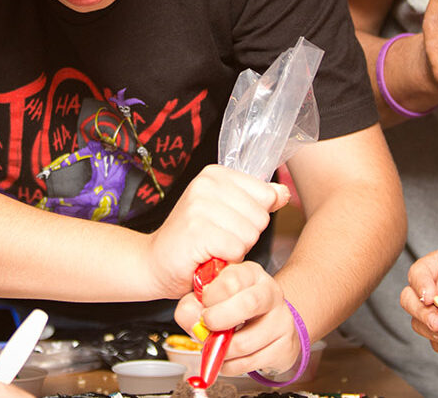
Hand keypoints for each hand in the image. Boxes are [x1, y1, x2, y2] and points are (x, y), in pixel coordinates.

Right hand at [145, 165, 290, 298]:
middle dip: (245, 237)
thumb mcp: (228, 213)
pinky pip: (236, 249)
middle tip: (218, 240)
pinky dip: (226, 261)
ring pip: (250, 234)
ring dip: (235, 250)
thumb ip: (258, 201)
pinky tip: (206, 257)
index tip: (226, 224)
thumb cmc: (194, 241)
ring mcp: (200, 206)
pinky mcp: (197, 230)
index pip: (266, 194)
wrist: (154, 263)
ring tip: (212, 249)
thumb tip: (283, 193)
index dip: (252, 218)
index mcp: (215, 174)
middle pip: (261, 216)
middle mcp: (206, 184)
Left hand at [172, 261, 299, 376]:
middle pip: (248, 304)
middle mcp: (270, 293)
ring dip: (221, 350)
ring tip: (215, 345)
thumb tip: (192, 318)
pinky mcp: (284, 347)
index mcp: (250, 274)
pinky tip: (228, 357)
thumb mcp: (210, 298)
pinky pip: (249, 363)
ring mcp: (281, 320)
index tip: (203, 305)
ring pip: (245, 342)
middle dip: (219, 319)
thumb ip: (192, 305)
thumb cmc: (234, 309)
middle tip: (208, 325)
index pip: (232, 280)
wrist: (269, 328)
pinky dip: (230, 365)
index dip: (211, 296)